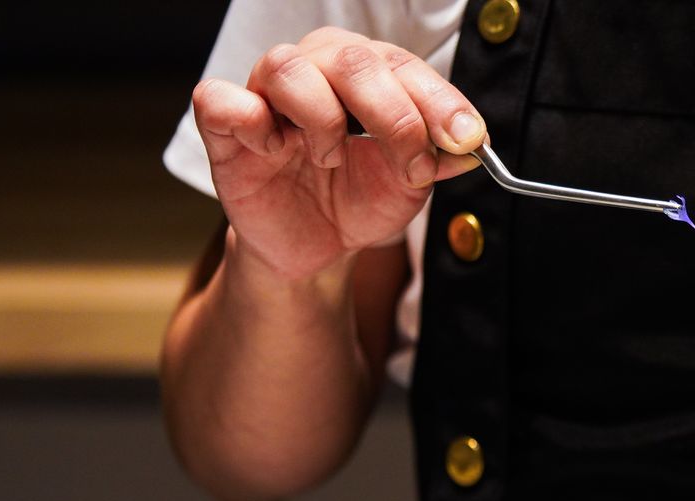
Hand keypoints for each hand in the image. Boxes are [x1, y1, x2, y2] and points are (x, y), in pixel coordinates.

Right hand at [190, 28, 487, 280]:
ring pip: (287, 67)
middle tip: (412, 165)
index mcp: (365, 71)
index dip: (438, 101)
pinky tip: (277, 151)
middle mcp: (316, 68)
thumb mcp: (409, 184)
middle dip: (395, 115)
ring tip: (332, 159)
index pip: (402, 65)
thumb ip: (439, 159)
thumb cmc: (358, 199)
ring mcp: (265, 93)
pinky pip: (221, 98)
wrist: (316, 247)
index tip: (467, 138)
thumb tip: (473, 146)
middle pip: (351, 60)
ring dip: (323, 119)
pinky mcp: (224, 125)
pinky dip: (253, 123)